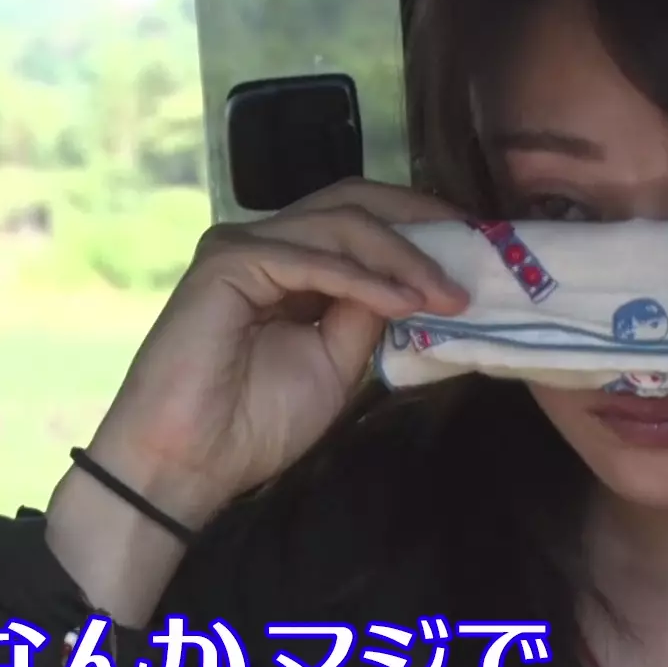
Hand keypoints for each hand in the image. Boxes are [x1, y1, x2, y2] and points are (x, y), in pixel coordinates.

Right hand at [84, 179, 469, 528]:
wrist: (190, 463)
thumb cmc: (253, 423)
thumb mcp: (338, 363)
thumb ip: (370, 314)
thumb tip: (418, 282)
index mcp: (292, 263)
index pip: (363, 220)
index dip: (421, 227)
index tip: (477, 251)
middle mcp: (266, 243)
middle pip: (354, 203)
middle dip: (421, 221)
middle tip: (475, 248)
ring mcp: (243, 247)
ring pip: (339, 224)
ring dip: (402, 256)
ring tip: (446, 292)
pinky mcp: (227, 264)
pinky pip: (309, 259)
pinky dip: (362, 279)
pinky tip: (401, 301)